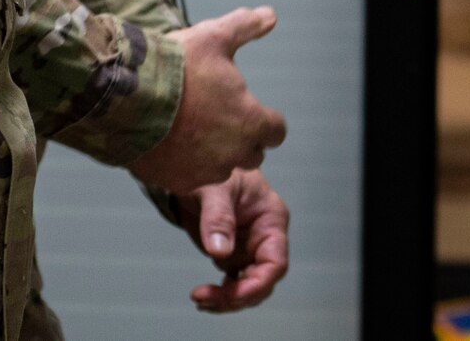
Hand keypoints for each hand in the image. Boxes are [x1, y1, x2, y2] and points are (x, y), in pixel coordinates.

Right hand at [127, 7, 287, 194]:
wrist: (124, 98)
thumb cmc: (175, 66)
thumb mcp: (214, 37)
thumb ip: (246, 27)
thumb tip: (271, 14)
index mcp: (250, 121)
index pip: (276, 132)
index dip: (266, 119)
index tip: (249, 108)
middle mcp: (234, 154)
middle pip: (253, 154)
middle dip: (243, 138)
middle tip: (220, 117)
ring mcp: (204, 172)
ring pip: (222, 168)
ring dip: (215, 154)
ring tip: (192, 128)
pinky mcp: (177, 182)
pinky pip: (191, 178)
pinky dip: (186, 164)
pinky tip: (171, 142)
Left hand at [176, 169, 289, 311]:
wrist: (194, 168)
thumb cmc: (213, 170)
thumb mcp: (214, 188)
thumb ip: (218, 218)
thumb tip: (219, 252)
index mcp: (271, 219)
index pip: (275, 262)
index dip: (257, 284)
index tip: (233, 295)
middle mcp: (265, 238)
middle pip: (262, 281)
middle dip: (236, 296)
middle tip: (204, 297)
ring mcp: (250, 249)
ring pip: (248, 288)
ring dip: (226, 300)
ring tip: (200, 298)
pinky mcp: (234, 255)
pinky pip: (234, 284)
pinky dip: (220, 294)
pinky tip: (203, 296)